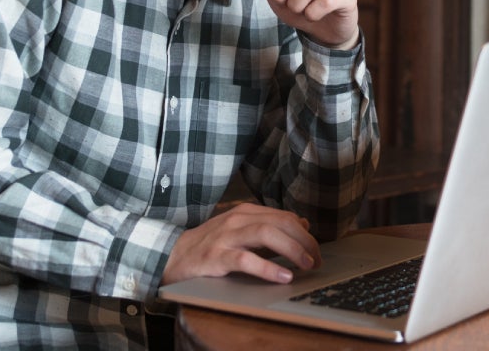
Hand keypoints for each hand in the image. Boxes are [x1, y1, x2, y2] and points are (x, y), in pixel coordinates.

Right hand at [162, 203, 321, 284]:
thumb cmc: (210, 244)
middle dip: (304, 241)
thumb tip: (302, 224)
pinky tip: (283, 276)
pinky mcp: (217, 257)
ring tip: (307, 264)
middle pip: (280, 223)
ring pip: (267, 234)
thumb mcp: (241, 230)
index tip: (316, 249)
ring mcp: (227, 237)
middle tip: (317, 259)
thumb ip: (269, 225)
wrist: (172, 255)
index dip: (304, 233)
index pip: (284, 217)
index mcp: (245, 212)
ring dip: (292, 250)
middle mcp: (238, 220)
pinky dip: (268, 268)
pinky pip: (247, 260)